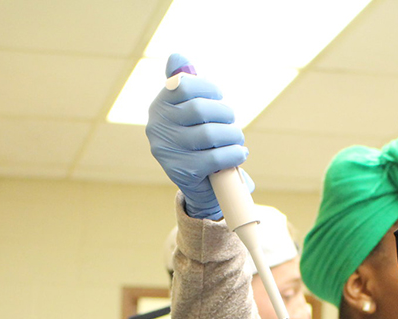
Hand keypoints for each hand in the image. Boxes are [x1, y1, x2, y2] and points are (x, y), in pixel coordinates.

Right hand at [146, 54, 249, 219]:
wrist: (198, 184)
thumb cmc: (197, 140)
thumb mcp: (187, 111)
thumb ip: (183, 82)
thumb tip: (177, 56)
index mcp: (159, 107)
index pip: (183, 85)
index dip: (208, 88)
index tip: (219, 96)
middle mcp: (158, 128)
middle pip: (199, 109)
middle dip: (224, 113)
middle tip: (232, 121)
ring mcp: (168, 151)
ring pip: (210, 134)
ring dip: (232, 135)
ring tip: (237, 139)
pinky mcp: (183, 172)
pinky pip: (216, 158)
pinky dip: (234, 154)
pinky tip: (240, 154)